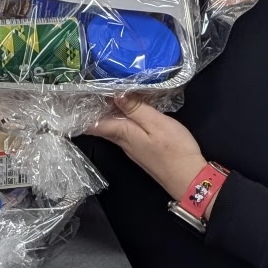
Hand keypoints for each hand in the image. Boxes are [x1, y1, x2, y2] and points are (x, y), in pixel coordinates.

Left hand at [92, 94, 206, 203]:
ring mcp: (131, 148)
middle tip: (93, 90)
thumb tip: (115, 95)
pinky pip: (125, 132)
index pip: (93, 125)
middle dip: (96, 109)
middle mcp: (122, 142)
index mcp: (122, 133)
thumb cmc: (174, 149)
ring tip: (109, 96)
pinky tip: (129, 112)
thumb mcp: (156, 123)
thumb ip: (136, 109)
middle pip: (102, 125)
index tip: (78, 97)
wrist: (189, 178)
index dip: (83, 112)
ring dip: (110, 114)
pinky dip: (123, 120)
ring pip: (114, 128)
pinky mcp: (141, 150)